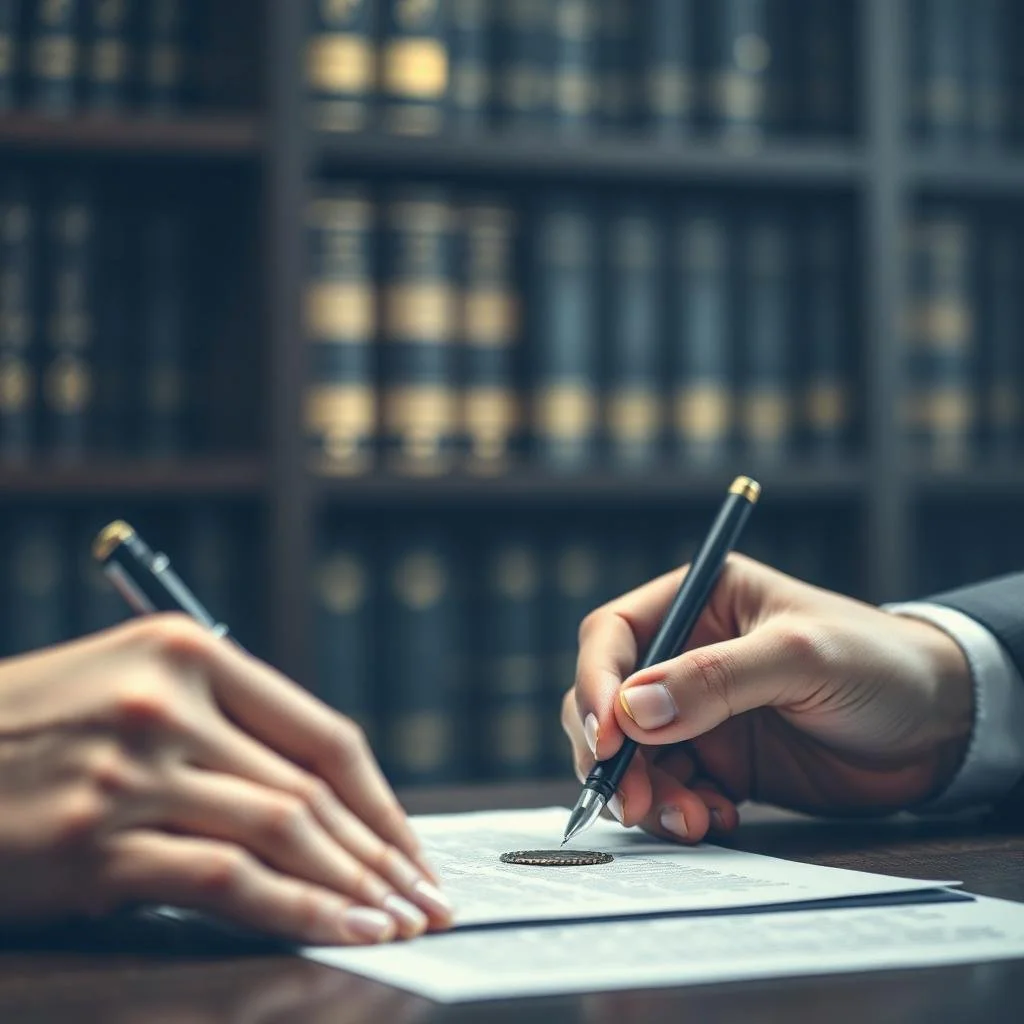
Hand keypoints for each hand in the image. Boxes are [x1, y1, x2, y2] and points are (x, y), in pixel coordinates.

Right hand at [0, 615, 452, 943]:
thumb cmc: (32, 730)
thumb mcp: (130, 690)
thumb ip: (225, 729)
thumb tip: (321, 801)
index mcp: (190, 653)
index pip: (323, 733)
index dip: (381, 800)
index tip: (413, 847)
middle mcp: (168, 701)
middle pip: (312, 789)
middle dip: (383, 856)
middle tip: (426, 900)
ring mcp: (132, 770)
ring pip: (283, 830)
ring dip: (354, 887)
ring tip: (398, 923)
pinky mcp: (95, 842)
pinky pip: (227, 878)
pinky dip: (297, 910)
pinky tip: (340, 931)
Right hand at [563, 554, 973, 843]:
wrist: (939, 727)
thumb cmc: (879, 663)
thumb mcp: (801, 656)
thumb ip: (716, 678)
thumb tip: (632, 711)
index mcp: (698, 602)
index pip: (615, 634)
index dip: (597, 682)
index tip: (606, 737)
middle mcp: (687, 654)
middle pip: (609, 699)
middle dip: (612, 751)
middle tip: (632, 798)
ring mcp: (700, 710)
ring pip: (634, 752)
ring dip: (645, 790)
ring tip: (687, 820)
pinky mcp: (719, 758)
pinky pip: (672, 786)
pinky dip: (678, 809)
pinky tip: (714, 819)